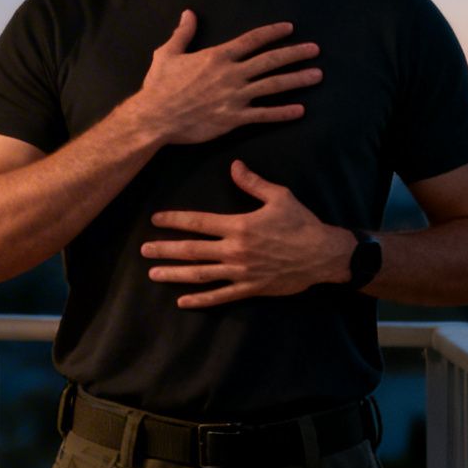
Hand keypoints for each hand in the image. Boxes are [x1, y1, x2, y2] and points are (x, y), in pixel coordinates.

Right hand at [130, 11, 320, 145]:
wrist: (155, 117)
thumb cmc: (159, 86)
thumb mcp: (167, 54)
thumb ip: (183, 34)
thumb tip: (188, 13)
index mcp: (218, 56)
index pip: (252, 40)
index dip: (273, 33)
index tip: (290, 28)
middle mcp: (231, 74)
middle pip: (270, 60)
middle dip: (295, 53)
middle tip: (315, 49)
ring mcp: (235, 97)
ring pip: (273, 85)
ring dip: (297, 79)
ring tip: (317, 75)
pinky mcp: (234, 118)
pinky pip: (264, 114)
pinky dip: (283, 112)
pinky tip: (299, 110)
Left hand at [141, 160, 354, 307]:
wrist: (324, 255)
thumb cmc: (301, 223)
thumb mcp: (279, 197)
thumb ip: (253, 183)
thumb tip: (234, 166)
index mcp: (239, 226)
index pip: (198, 222)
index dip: (175, 221)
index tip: (155, 220)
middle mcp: (235, 250)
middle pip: (192, 250)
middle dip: (165, 249)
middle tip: (143, 250)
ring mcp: (240, 272)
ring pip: (200, 274)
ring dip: (175, 274)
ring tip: (153, 273)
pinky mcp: (250, 288)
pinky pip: (220, 296)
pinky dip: (200, 300)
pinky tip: (182, 301)